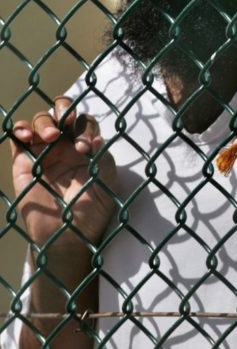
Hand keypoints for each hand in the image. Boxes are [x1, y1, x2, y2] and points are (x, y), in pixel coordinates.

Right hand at [10, 97, 116, 248]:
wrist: (67, 237)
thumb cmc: (91, 213)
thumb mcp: (106, 187)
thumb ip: (103, 162)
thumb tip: (98, 139)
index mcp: (89, 148)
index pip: (86, 123)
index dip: (86, 128)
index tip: (86, 148)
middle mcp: (67, 145)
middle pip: (63, 112)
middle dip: (64, 110)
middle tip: (66, 125)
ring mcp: (45, 151)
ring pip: (41, 120)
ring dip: (44, 121)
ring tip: (50, 136)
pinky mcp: (24, 161)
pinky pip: (18, 137)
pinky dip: (19, 129)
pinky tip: (26, 136)